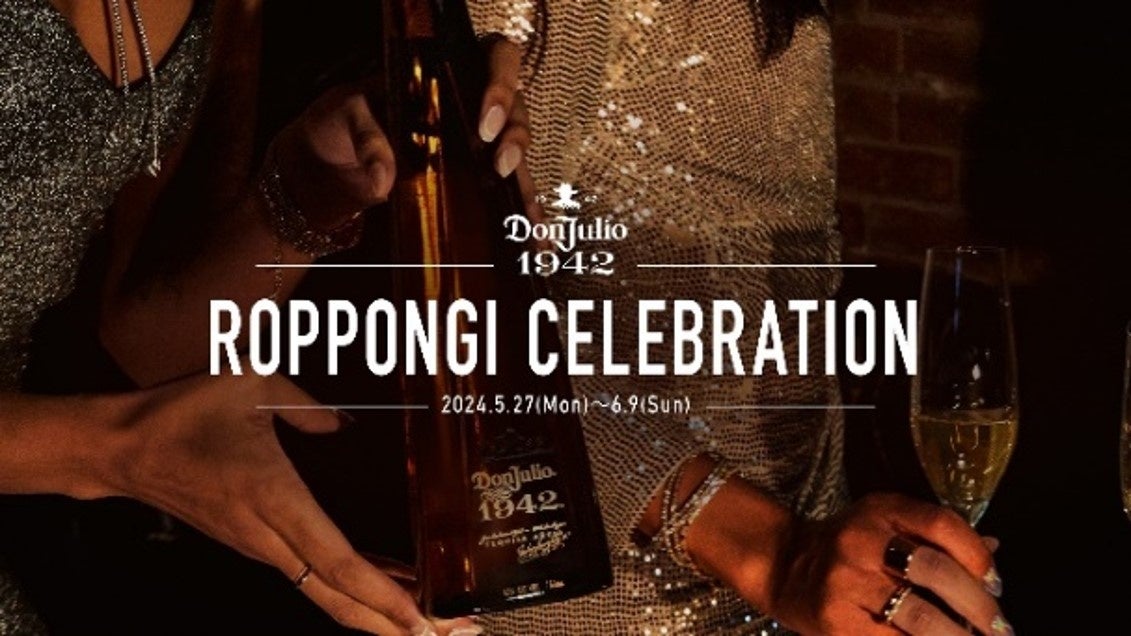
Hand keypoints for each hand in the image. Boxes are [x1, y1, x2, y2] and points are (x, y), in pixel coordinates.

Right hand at [100, 371, 474, 635]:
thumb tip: (351, 425)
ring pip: (326, 594)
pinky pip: (312, 578)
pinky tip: (385, 592)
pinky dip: (352, 593)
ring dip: (378, 614)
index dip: (382, 596)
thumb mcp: (252, 385)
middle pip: (339, 597)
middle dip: (397, 624)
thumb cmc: (182, 414)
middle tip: (454, 632)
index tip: (421, 619)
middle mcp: (268, 536)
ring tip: (430, 621)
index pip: (337, 561)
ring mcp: (259, 547)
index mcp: (273, 498)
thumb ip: (310, 404)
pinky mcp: (254, 546)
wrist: (120, 449)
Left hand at [272, 37, 538, 231]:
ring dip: (527, 186)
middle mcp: (470, 105)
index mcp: (446, 73)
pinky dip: (521, 215)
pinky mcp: (471, 180)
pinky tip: (535, 240)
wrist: (325, 161)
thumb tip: (383, 181)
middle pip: (516, 111)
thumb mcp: (346, 117)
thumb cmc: (341, 122)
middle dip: (515, 138)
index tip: (484, 124)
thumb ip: (367, 140)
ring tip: (531, 220)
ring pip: (517, 156)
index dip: (500, 87)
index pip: (495, 60)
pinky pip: (505, 192)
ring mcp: (474, 145)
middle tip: (500, 165)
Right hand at [687, 485, 1010, 635]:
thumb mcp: (885, 523)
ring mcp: (846, 583)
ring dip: (958, 635)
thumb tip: (992, 551)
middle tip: (999, 627)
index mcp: (879, 511)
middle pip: (937, 572)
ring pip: (921, 616)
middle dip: (978, 606)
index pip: (941, 524)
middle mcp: (860, 541)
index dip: (977, 556)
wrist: (784, 567)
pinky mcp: (837, 623)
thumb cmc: (848, 546)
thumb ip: (933, 535)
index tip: (995, 583)